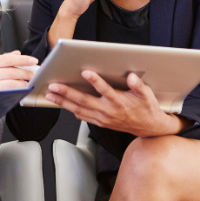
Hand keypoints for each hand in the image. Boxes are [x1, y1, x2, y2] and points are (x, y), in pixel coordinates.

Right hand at [0, 51, 37, 90]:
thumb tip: (17, 53)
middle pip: (11, 72)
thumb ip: (1, 60)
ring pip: (10, 84)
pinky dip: (15, 92)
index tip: (34, 61)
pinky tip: (20, 91)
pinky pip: (5, 94)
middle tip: (35, 74)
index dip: (23, 60)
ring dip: (22, 83)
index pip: (7, 59)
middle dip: (26, 73)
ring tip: (29, 83)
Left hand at [44, 70, 186, 137]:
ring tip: (50, 95)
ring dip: (63, 102)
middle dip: (67, 93)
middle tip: (54, 86)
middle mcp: (108, 111)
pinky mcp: (101, 123)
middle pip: (84, 101)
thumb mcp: (147, 95)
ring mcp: (103, 118)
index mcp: (119, 101)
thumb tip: (132, 77)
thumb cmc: (146, 108)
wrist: (148, 128)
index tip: (85, 72)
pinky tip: (62, 104)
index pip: (105, 90)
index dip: (95, 81)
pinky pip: (83, 116)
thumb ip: (138, 85)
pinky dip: (71, 110)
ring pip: (79, 110)